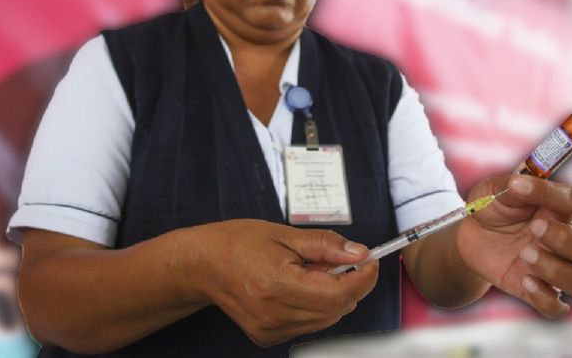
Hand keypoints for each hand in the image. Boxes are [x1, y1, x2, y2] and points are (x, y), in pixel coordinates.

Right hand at [190, 219, 377, 346]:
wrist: (202, 265)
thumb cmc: (239, 243)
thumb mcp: (284, 234)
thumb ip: (325, 246)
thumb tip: (359, 253)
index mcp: (278, 285)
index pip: (339, 294)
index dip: (363, 278)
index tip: (369, 260)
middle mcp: (274, 314)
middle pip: (337, 309)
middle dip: (348, 284)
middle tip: (336, 260)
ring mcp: (270, 330)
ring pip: (326, 319)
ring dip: (331, 296)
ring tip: (308, 272)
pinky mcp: (267, 337)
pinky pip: (309, 325)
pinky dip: (314, 307)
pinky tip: (295, 287)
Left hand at [454, 174, 571, 317]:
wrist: (469, 236)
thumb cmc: (490, 208)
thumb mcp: (493, 190)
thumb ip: (510, 185)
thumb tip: (519, 182)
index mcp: (557, 209)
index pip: (570, 200)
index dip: (547, 193)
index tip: (517, 186)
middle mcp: (564, 240)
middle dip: (569, 241)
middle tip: (534, 230)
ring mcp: (554, 268)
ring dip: (557, 270)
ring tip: (524, 254)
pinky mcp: (538, 291)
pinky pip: (557, 307)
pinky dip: (545, 298)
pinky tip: (524, 280)